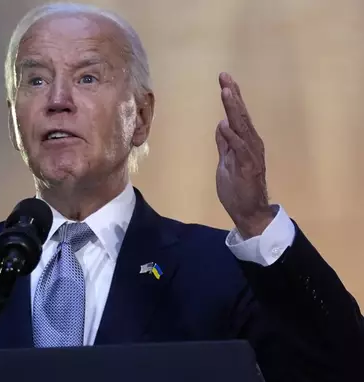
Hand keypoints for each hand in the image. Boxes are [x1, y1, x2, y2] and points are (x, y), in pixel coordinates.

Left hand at [215, 72, 274, 238]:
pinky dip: (233, 137)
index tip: (224, 80)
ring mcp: (251, 155)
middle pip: (241, 116)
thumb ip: (224, 145)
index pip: (238, 116)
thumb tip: (221, 126)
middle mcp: (251, 144)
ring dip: (234, 109)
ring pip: (243, 128)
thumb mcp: (225, 163)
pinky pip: (240, 149)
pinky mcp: (249, 167)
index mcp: (245, 142)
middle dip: (233, 95)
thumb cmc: (237, 189)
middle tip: (225, 77)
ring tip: (226, 92)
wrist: (248, 212)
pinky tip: (225, 125)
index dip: (232, 97)